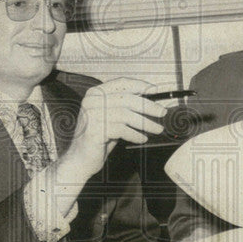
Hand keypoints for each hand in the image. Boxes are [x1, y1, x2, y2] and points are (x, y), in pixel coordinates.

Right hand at [57, 78, 173, 181]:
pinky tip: (141, 139)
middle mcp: (92, 100)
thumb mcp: (113, 117)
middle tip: (162, 113)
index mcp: (96, 92)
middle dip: (149, 106)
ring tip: (156, 129)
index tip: (157, 91)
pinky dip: (135, 134)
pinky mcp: (94, 130)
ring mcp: (92, 114)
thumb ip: (126, 106)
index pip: (122, 83)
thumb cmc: (100, 137)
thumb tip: (153, 100)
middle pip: (127, 99)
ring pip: (126, 115)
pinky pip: (121, 129)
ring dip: (145, 123)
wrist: (80, 158)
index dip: (141, 85)